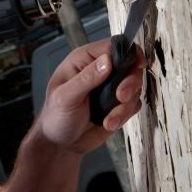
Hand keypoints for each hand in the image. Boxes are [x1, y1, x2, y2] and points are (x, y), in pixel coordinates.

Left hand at [37, 39, 144, 153]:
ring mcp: (109, 88)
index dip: (128, 53)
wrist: (60, 144)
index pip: (112, 46)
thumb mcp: (65, 97)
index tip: (137, 64)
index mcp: (83, 61)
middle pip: (130, 65)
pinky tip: (109, 122)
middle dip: (130, 83)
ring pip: (134, 87)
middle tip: (120, 97)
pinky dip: (125, 115)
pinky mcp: (117, 105)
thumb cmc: (55, 117)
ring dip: (125, 105)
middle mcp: (99, 71)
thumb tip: (106, 61)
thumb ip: (86, 78)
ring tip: (109, 119)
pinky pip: (133, 104)